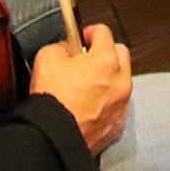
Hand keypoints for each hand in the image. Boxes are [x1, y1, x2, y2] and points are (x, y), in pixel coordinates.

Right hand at [30, 25, 132, 152]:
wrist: (53, 138)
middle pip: (120, 54)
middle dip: (105, 52)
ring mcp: (122, 105)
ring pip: (121, 82)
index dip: (89, 32)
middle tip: (86, 59)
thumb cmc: (52, 100)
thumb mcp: (46, 57)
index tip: (81, 37)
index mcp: (106, 60)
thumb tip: (66, 49)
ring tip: (86, 86)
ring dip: (108, 79)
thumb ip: (61, 46)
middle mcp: (121, 81)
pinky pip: (117, 106)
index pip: (103, 32)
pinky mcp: (118, 126)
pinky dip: (107, 103)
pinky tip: (89, 106)